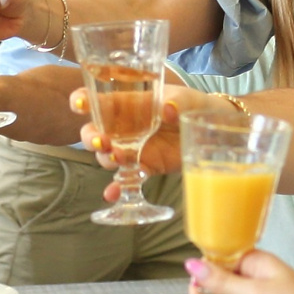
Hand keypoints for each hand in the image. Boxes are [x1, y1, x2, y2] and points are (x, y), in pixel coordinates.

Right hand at [76, 79, 194, 196]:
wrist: (213, 130)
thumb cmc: (194, 105)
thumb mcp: (188, 99)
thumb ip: (178, 102)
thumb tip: (168, 109)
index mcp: (129, 103)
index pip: (99, 100)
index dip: (83, 101)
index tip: (79, 105)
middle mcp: (124, 127)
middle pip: (95, 132)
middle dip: (91, 137)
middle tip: (102, 142)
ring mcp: (132, 148)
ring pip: (107, 155)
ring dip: (106, 158)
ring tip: (118, 159)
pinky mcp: (145, 167)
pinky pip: (126, 178)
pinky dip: (118, 187)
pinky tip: (113, 194)